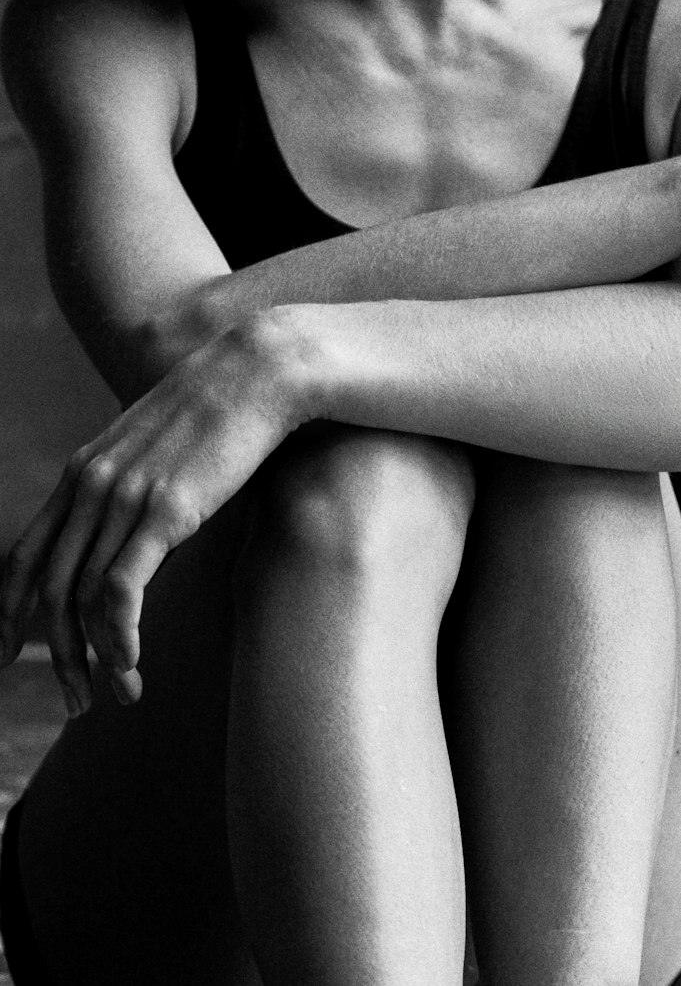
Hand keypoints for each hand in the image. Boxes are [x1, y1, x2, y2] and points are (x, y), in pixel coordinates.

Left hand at [0, 310, 303, 715]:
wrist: (262, 370)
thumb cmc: (225, 412)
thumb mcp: (162, 449)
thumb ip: (136, 485)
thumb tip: (139, 530)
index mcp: (83, 471)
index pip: (24, 555)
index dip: (8, 612)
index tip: (9, 656)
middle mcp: (90, 484)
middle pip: (47, 588)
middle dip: (55, 657)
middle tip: (74, 704)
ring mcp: (123, 495)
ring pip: (81, 599)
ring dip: (94, 660)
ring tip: (122, 695)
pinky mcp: (163, 509)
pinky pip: (119, 591)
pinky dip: (117, 638)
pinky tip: (131, 664)